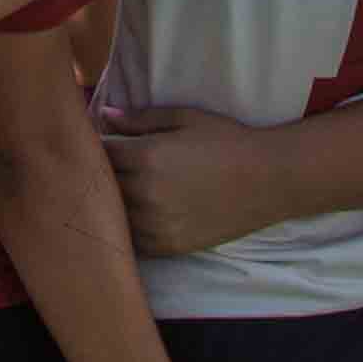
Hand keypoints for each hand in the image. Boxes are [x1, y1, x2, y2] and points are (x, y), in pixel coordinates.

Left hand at [100, 105, 274, 256]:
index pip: (98, 152)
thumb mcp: (184, 119)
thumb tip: (104, 114)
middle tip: (104, 167)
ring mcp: (155, 223)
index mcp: (146, 156)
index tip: (98, 143)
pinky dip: (127, 227)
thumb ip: (140, 119)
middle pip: (100, 184)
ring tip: (119, 190)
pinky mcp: (167, 246)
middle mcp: (145, 192)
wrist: (268, 180)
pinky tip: (136, 214)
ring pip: (112, 214)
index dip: (94, 146)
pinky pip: (130, 239)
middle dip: (99, 174)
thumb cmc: (226, 141)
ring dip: (110, 203)